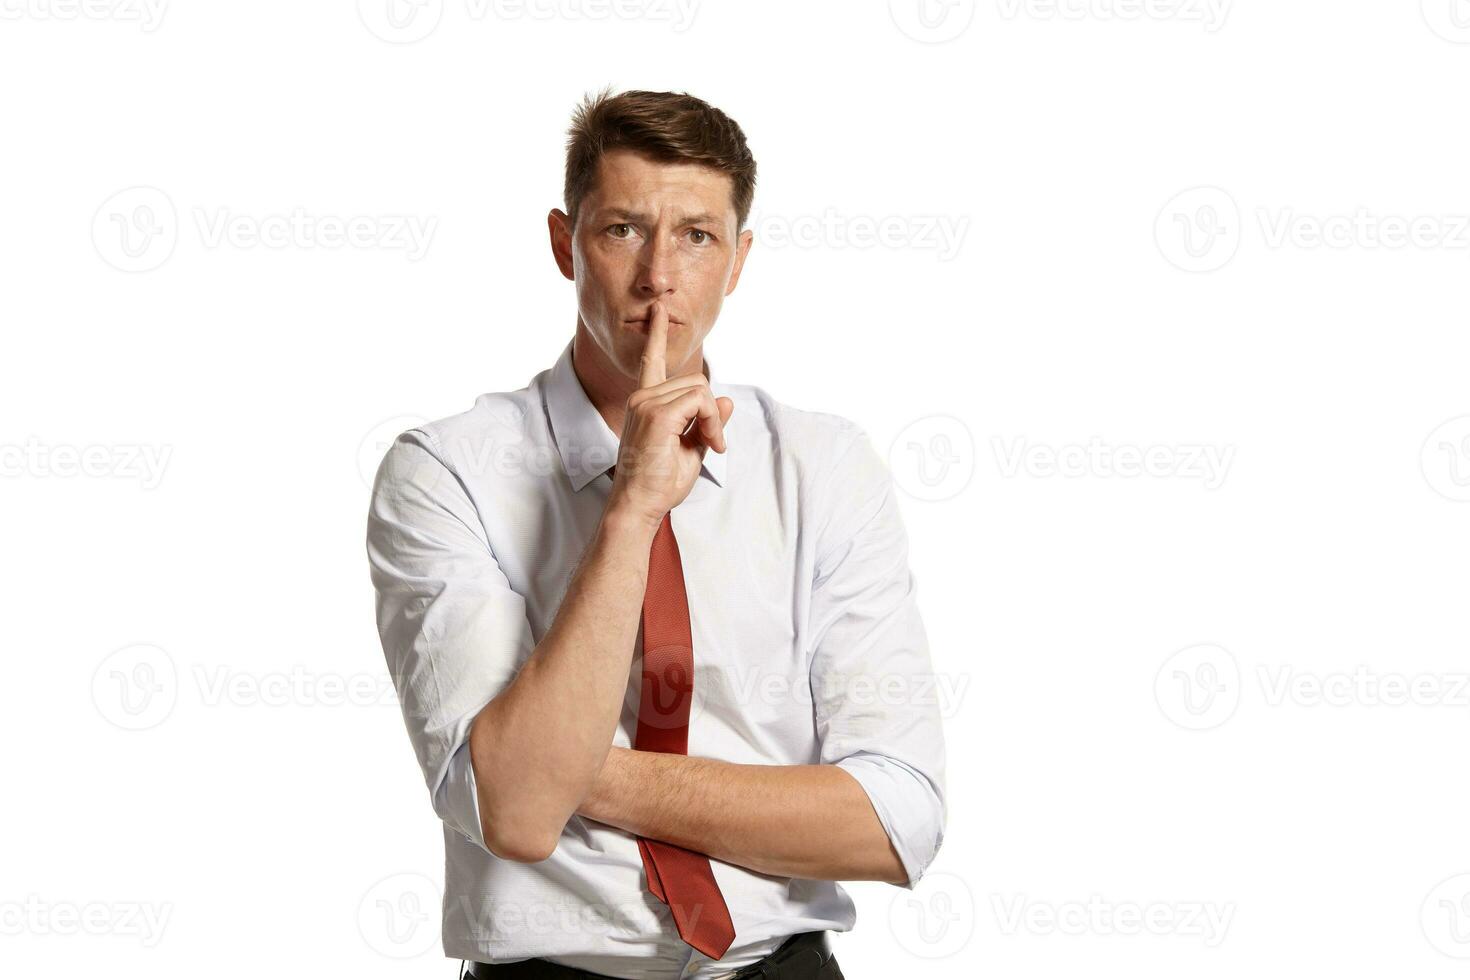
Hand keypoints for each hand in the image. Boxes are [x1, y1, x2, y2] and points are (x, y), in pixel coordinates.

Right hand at [607, 301, 733, 527]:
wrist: (639, 505)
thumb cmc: (659, 483)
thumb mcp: (692, 448)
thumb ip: (706, 422)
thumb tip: (725, 398)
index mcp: (645, 402)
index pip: (652, 360)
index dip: (657, 335)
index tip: (659, 311)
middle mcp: (642, 397)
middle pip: (696, 380)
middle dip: (712, 411)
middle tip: (715, 443)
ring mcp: (646, 404)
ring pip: (701, 389)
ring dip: (714, 419)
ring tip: (711, 445)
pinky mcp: (656, 415)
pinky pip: (700, 401)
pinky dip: (711, 422)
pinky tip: (709, 442)